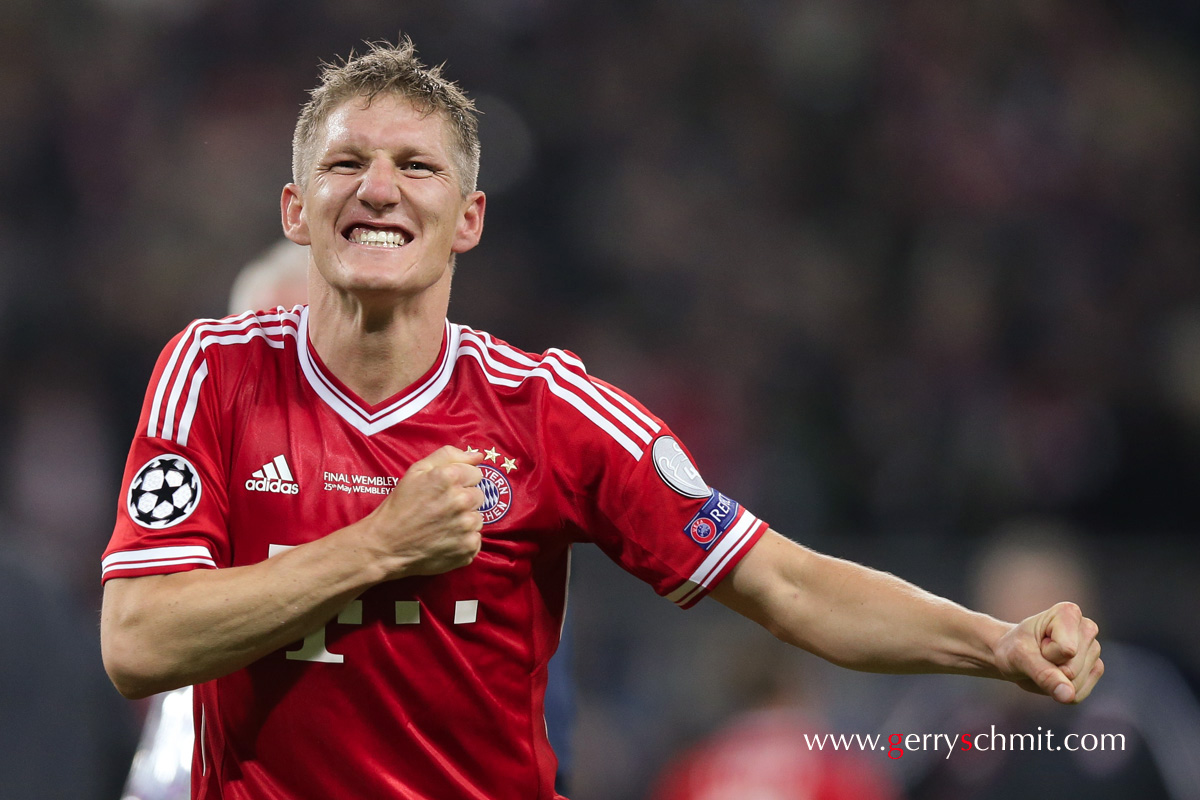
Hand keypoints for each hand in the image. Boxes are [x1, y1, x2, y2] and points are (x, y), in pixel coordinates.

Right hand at [360, 446, 485, 578]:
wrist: (387, 546)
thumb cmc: (400, 506)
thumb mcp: (417, 471)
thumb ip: (448, 456)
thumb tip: (478, 455)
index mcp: (450, 477)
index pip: (476, 474)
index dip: (460, 481)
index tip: (445, 491)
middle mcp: (462, 500)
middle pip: (478, 495)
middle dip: (463, 500)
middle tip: (441, 508)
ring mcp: (467, 526)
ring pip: (477, 518)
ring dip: (464, 521)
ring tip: (441, 525)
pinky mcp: (468, 548)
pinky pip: (475, 539)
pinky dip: (463, 540)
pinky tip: (444, 540)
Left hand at [993, 601, 1103, 702]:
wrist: (1011, 655)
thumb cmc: (1014, 649)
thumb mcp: (1021, 658)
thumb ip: (1045, 675)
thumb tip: (1069, 696)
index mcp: (1069, 613)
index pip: (1066, 650)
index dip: (1045, 654)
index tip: (1036, 644)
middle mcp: (1087, 628)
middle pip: (1073, 669)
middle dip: (1050, 670)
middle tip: (1038, 656)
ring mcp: (1093, 649)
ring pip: (1077, 684)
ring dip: (1055, 682)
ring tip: (1045, 664)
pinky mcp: (1095, 669)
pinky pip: (1080, 694)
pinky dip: (1061, 692)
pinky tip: (1054, 676)